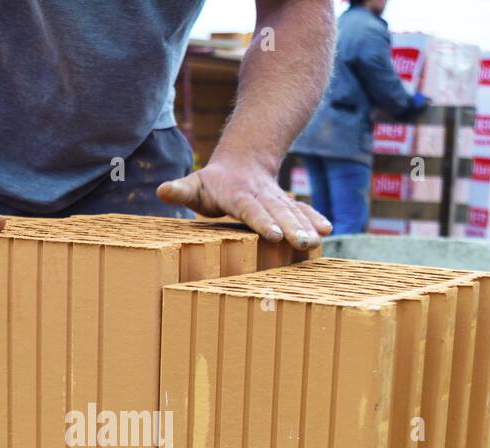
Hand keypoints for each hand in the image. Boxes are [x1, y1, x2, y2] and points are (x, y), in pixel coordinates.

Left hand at [157, 157, 330, 250]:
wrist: (243, 161)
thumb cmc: (212, 183)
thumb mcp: (194, 185)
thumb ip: (180, 190)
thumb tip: (162, 190)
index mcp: (237, 194)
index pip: (250, 209)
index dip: (262, 222)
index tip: (274, 236)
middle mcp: (260, 196)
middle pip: (277, 212)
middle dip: (292, 228)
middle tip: (303, 244)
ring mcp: (276, 199)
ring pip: (293, 212)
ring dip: (306, 226)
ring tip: (316, 242)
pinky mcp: (287, 204)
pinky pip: (302, 211)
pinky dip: (314, 219)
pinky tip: (326, 230)